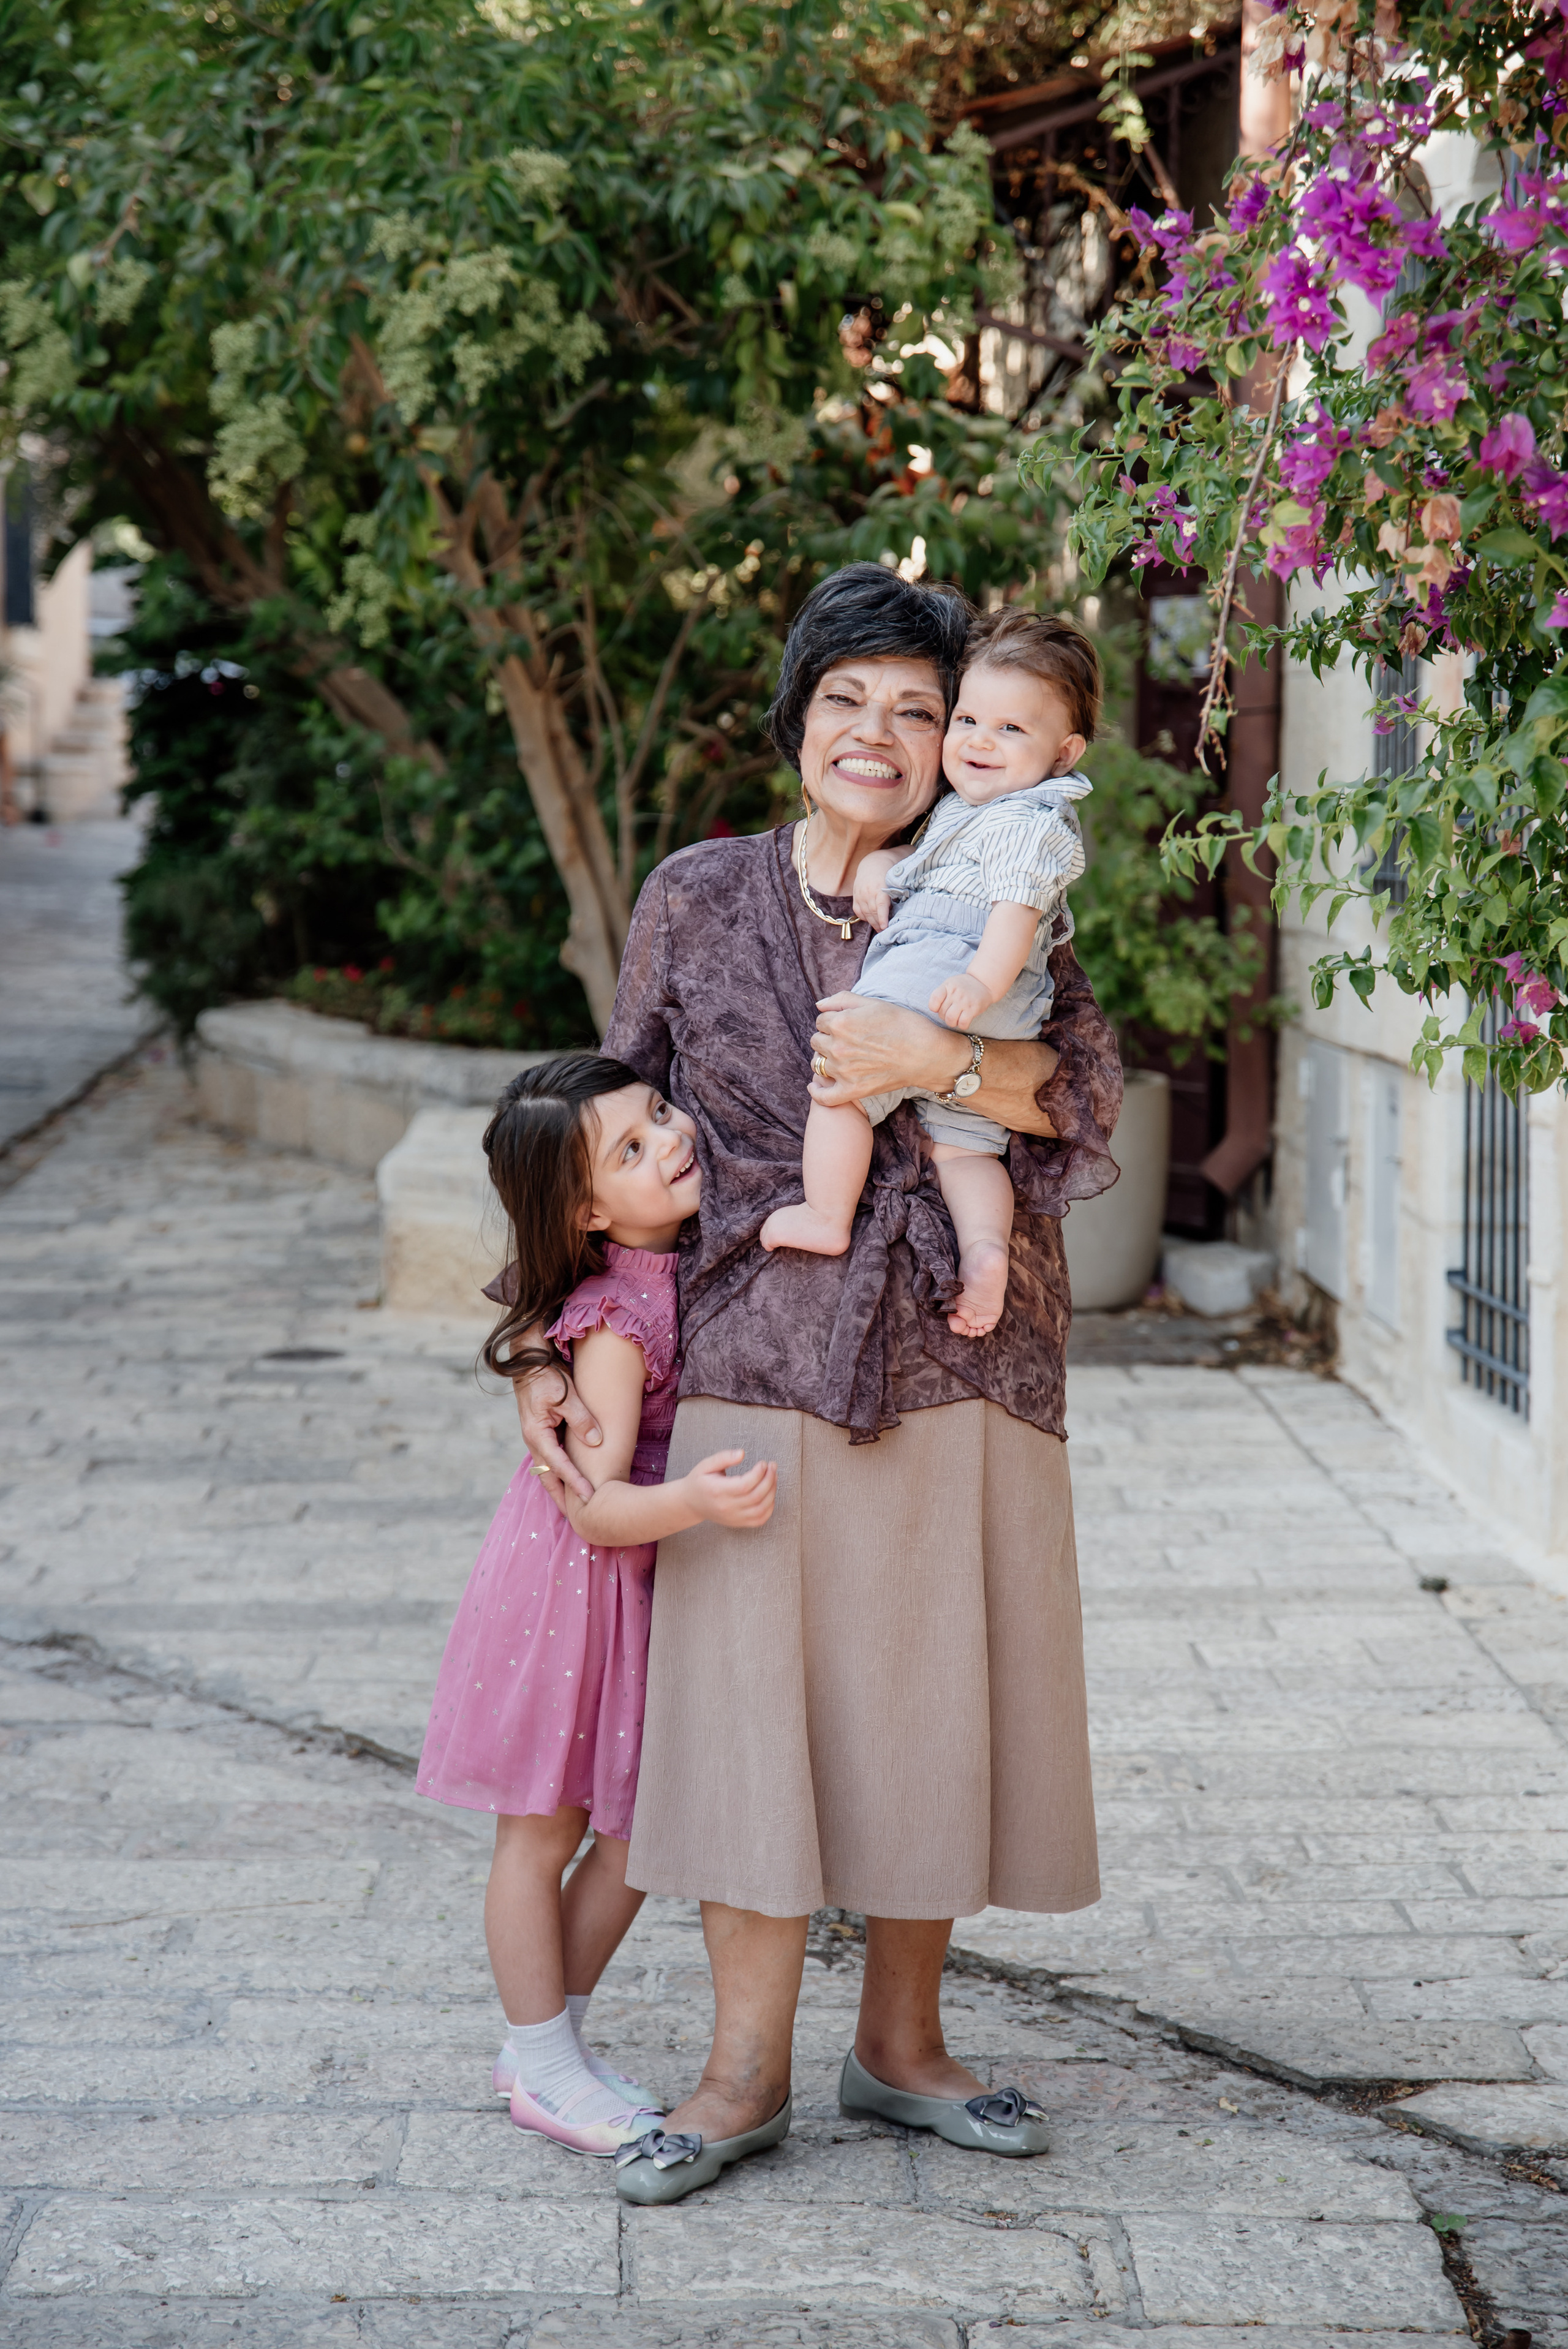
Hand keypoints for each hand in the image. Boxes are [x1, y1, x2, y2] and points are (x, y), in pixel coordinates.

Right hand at [514, 1361, 601, 1502]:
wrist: (529, 1364)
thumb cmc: (547, 1378)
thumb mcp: (566, 1396)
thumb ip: (581, 1419)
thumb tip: (596, 1442)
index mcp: (537, 1434)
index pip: (558, 1465)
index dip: (575, 1482)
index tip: (590, 1496)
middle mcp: (533, 1441)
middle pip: (547, 1477)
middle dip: (561, 1498)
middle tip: (577, 1518)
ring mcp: (535, 1439)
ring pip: (546, 1471)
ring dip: (559, 1488)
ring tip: (573, 1506)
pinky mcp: (540, 1434)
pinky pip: (549, 1459)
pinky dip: (557, 1473)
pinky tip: (568, 1480)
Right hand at [683, 1449, 777, 1528]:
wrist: (691, 1504)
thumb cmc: (700, 1481)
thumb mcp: (706, 1465)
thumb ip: (723, 1457)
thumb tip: (742, 1453)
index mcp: (717, 1491)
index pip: (745, 1485)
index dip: (759, 1473)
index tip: (763, 1463)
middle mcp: (726, 1507)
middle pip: (756, 1496)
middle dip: (769, 1480)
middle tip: (772, 1466)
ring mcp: (733, 1517)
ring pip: (761, 1509)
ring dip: (772, 1492)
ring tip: (773, 1477)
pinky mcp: (738, 1523)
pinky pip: (760, 1519)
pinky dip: (770, 1507)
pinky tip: (770, 1494)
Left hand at [810, 991, 969, 1106]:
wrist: (925, 1053)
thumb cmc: (903, 1024)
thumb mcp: (874, 1003)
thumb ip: (843, 1000)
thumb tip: (819, 1005)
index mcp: (840, 1022)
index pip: (821, 1021)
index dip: (833, 1021)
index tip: (847, 1025)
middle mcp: (837, 1046)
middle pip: (816, 1041)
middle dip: (828, 1038)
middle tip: (848, 1040)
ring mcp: (843, 1071)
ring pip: (817, 1063)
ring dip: (825, 1059)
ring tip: (841, 1057)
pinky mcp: (851, 1090)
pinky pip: (824, 1096)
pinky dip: (817, 1091)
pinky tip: (815, 1085)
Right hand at [852, 850, 901, 931]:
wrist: (872, 863)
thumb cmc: (888, 873)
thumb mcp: (895, 881)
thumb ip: (898, 893)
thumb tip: (906, 908)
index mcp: (879, 887)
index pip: (880, 905)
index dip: (882, 917)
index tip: (885, 927)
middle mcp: (868, 892)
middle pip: (873, 913)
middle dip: (879, 924)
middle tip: (886, 932)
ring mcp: (860, 895)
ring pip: (866, 914)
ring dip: (873, 923)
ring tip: (880, 929)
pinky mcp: (855, 897)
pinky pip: (859, 912)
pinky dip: (865, 918)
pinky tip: (872, 920)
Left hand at [929, 972, 994, 1029]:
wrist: (984, 983)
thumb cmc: (963, 986)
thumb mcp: (950, 984)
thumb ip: (941, 994)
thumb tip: (933, 1010)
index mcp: (948, 986)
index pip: (935, 998)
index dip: (934, 1007)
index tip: (938, 1007)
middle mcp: (956, 993)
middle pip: (942, 1013)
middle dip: (944, 1016)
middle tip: (950, 1013)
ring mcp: (965, 1001)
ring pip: (950, 1019)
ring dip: (951, 1022)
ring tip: (955, 1018)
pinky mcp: (973, 1009)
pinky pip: (963, 1023)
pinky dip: (962, 1025)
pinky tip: (963, 1020)